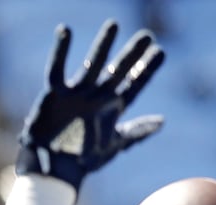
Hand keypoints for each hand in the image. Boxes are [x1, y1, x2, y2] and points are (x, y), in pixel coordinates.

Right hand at [16, 20, 164, 190]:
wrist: (54, 169)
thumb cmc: (83, 160)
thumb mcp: (113, 145)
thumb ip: (136, 132)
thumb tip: (162, 121)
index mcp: (113, 108)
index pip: (135, 84)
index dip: (147, 69)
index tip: (160, 52)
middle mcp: (98, 96)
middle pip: (118, 70)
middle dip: (132, 54)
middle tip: (147, 35)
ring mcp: (77, 93)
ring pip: (93, 64)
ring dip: (103, 45)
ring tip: (114, 25)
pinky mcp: (56, 94)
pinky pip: (57, 69)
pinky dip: (59, 51)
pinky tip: (65, 31)